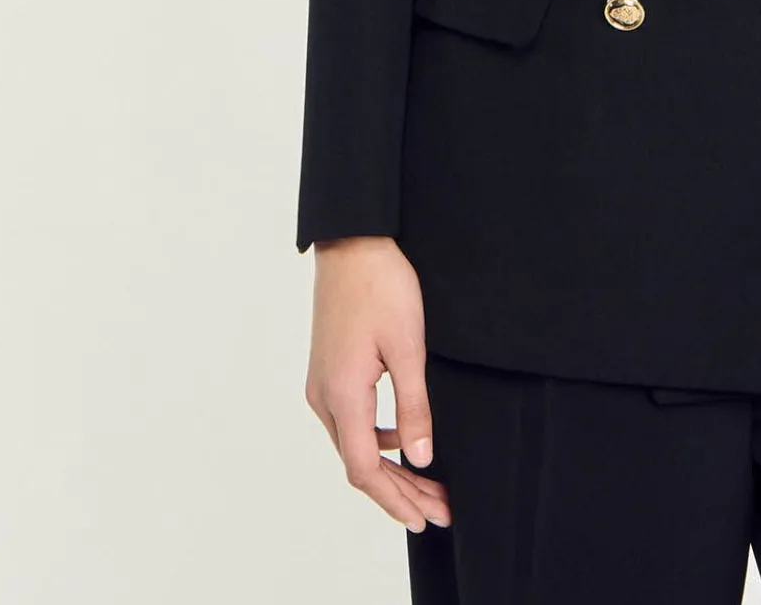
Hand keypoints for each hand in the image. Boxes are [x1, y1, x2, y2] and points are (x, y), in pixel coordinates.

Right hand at [304, 236, 452, 533]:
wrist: (351, 243)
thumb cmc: (381, 287)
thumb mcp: (408, 346)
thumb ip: (414, 406)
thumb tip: (421, 458)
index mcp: (342, 396)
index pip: (365, 470)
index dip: (396, 500)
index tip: (425, 518)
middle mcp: (324, 398)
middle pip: (359, 464)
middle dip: (399, 492)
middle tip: (437, 511)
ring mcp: (322, 385)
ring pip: (354, 445)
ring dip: (390, 469)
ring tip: (427, 486)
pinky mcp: (329, 372)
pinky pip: (351, 423)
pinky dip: (378, 442)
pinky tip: (404, 440)